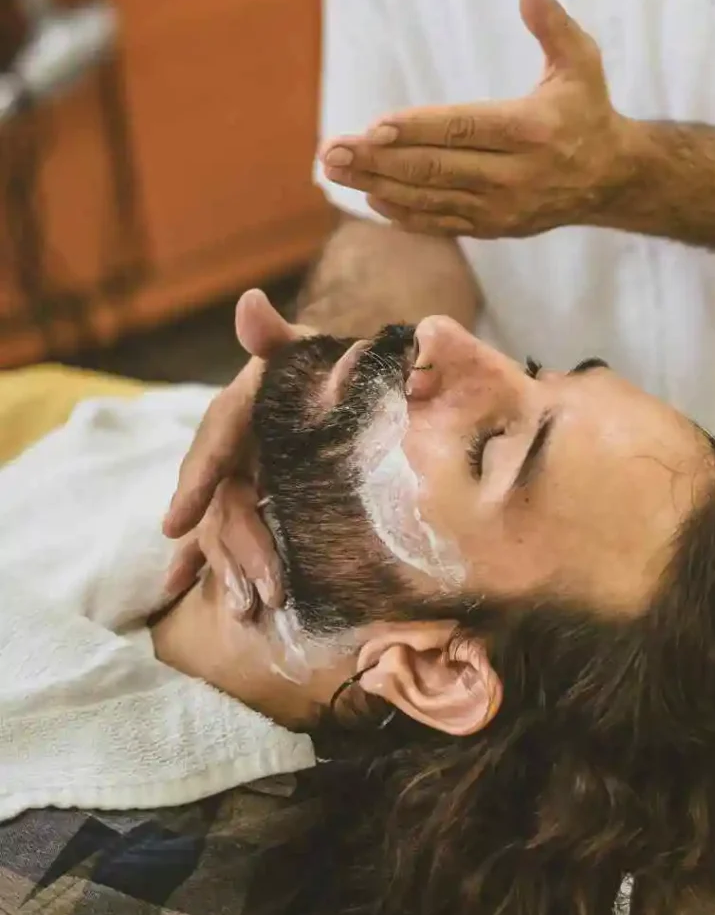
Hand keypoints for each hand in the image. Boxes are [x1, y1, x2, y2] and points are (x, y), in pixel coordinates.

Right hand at [162, 289, 312, 604]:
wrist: (340, 382)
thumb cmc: (325, 364)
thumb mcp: (307, 348)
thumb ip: (279, 334)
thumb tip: (250, 303)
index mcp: (244, 405)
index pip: (216, 438)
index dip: (197, 480)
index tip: (174, 523)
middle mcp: (235, 444)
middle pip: (223, 498)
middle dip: (233, 546)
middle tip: (256, 590)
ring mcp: (240, 474)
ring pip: (224, 525)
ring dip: (228, 568)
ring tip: (244, 610)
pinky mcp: (252, 498)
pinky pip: (225, 533)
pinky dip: (205, 563)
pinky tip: (183, 595)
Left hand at [320, 0, 634, 238]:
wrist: (610, 180)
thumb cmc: (587, 112)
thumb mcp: (581, 63)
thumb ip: (551, 24)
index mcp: (532, 131)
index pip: (464, 129)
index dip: (416, 129)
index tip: (371, 127)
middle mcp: (515, 176)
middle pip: (436, 168)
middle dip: (378, 160)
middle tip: (331, 151)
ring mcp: (502, 208)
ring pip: (431, 198)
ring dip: (378, 185)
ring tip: (335, 170)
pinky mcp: (495, 228)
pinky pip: (443, 223)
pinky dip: (405, 214)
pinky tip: (371, 198)